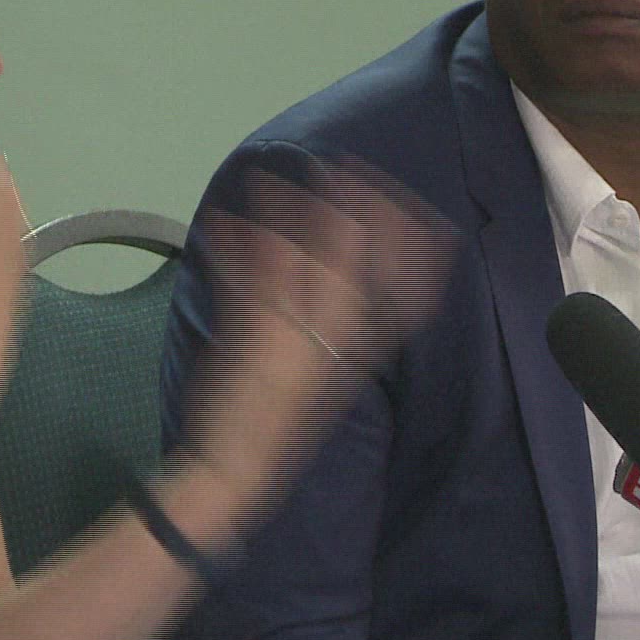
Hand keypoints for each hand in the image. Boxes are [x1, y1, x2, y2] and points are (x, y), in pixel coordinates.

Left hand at [185, 159, 456, 502]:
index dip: (414, 244)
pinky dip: (234, 246)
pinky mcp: (248, 337)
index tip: (416, 207)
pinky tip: (223, 220)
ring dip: (287, 210)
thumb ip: (346, 336)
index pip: (408, 293)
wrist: (234, 474)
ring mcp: (291, 336)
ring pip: (300, 257)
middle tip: (345, 165)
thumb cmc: (277, 429)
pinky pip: (244, 279)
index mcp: (358, 355)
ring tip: (272, 176)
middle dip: (357, 203)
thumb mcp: (327, 383)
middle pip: (357, 258)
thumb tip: (358, 287)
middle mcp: (333, 342)